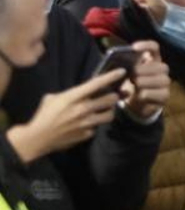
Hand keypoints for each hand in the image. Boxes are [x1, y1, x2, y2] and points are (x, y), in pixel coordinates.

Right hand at [5, 71, 123, 164]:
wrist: (38, 138)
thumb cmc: (43, 115)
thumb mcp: (53, 98)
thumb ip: (70, 94)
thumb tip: (82, 93)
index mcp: (73, 97)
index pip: (96, 84)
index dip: (111, 76)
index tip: (122, 71)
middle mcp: (83, 109)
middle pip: (110, 99)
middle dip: (114, 96)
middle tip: (114, 95)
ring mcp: (87, 122)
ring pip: (109, 114)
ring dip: (110, 111)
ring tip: (106, 110)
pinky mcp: (87, 134)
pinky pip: (97, 127)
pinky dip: (96, 124)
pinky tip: (90, 124)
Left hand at [119, 40, 168, 121]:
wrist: (134, 104)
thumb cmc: (128, 85)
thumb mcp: (124, 75)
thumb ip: (124, 66)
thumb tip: (117, 60)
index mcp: (151, 60)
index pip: (154, 47)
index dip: (146, 45)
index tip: (134, 48)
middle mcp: (161, 70)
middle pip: (160, 66)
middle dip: (145, 69)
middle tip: (133, 74)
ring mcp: (165, 83)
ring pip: (162, 79)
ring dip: (146, 81)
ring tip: (135, 84)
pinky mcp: (165, 96)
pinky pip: (160, 93)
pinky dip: (148, 94)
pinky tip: (139, 95)